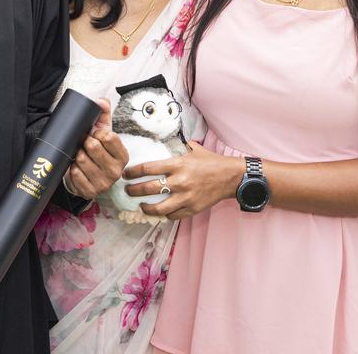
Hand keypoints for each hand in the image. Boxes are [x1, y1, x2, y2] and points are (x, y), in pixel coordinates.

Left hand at [64, 99, 128, 198]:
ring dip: (76, 155)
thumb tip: (101, 101)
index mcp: (123, 156)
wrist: (86, 176)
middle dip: (85, 142)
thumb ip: (103, 114)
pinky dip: (72, 167)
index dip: (97, 132)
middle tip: (84, 144)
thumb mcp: (102, 133)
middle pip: (93, 146)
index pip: (109, 136)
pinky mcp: (90, 192)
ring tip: (79, 155)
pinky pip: (74, 173)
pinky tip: (75, 167)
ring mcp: (104, 183)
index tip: (94, 134)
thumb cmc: (96, 152)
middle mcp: (116, 171)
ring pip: (82, 159)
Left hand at [122, 142, 239, 219]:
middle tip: (127, 191)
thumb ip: (178, 147)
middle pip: (148, 188)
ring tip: (141, 206)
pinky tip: (161, 212)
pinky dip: (165, 215)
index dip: (133, 172)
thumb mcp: (193, 150)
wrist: (231, 177)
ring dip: (146, 208)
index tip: (125, 174)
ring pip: (159, 208)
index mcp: (178, 164)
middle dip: (133, 191)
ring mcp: (186, 197)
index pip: (148, 168)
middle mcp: (179, 181)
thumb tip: (164, 141)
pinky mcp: (193, 208)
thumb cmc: (211, 162)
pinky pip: (173, 215)